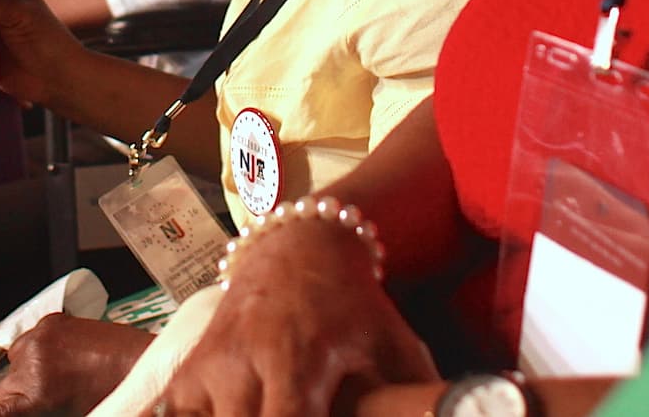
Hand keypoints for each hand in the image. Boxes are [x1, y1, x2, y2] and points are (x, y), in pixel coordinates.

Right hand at [0, 316, 149, 416]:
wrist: (139, 364)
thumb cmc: (109, 394)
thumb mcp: (69, 414)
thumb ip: (36, 411)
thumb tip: (17, 406)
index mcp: (35, 395)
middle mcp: (32, 362)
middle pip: (4, 386)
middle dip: (20, 394)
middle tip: (48, 398)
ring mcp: (41, 337)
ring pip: (15, 360)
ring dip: (28, 369)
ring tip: (59, 375)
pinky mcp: (51, 320)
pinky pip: (31, 339)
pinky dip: (41, 349)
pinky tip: (65, 357)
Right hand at [153, 219, 437, 415]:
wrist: (295, 249)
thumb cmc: (353, 306)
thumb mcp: (394, 345)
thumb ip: (418, 396)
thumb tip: (462, 415)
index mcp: (297, 357)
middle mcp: (243, 361)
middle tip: (295, 415)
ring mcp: (208, 366)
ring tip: (266, 409)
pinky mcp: (186, 373)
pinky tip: (225, 415)